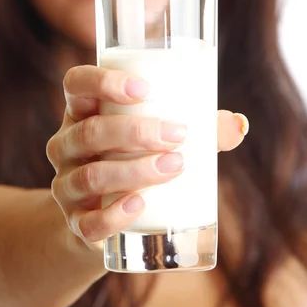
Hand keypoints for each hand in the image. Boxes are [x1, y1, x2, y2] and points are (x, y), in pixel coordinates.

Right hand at [47, 65, 248, 247]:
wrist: (99, 221)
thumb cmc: (132, 163)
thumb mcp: (153, 140)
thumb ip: (196, 130)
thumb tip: (240, 124)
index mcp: (82, 113)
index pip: (76, 84)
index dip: (102, 81)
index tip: (145, 89)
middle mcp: (65, 146)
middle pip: (89, 132)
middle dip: (135, 132)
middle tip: (179, 134)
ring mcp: (66, 186)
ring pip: (91, 175)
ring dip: (135, 171)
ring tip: (175, 166)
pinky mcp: (75, 224)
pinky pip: (87, 222)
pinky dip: (113, 215)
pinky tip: (139, 205)